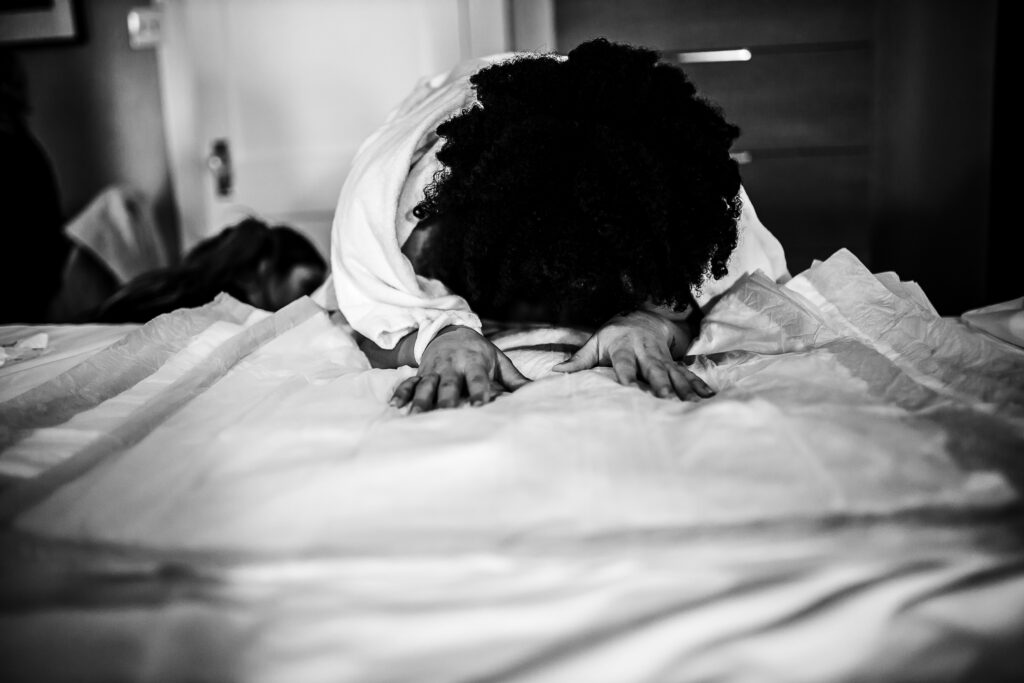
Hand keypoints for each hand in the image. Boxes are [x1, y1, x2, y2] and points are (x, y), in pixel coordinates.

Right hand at [391, 326, 529, 412]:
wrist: (451, 330)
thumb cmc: (479, 351)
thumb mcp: (498, 360)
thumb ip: (515, 379)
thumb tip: (538, 392)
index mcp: (473, 362)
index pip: (477, 380)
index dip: (477, 393)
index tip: (478, 407)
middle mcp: (452, 365)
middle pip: (449, 384)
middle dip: (446, 400)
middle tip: (445, 416)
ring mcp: (434, 369)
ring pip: (426, 385)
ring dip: (420, 400)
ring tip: (415, 416)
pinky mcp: (421, 373)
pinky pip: (409, 382)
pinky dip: (401, 392)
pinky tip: (395, 405)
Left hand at [552, 310, 713, 399]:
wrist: (641, 317)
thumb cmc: (613, 335)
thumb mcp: (594, 343)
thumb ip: (578, 359)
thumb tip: (555, 370)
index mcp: (624, 347)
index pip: (623, 363)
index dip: (625, 375)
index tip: (627, 388)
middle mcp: (645, 351)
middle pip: (653, 368)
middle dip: (660, 383)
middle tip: (665, 398)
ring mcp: (662, 357)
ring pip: (674, 372)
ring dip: (683, 387)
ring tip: (693, 402)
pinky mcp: (673, 362)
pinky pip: (687, 373)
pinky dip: (698, 384)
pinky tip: (708, 396)